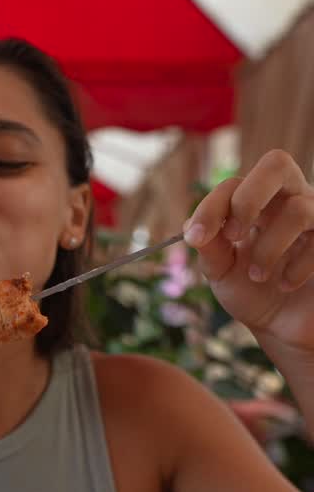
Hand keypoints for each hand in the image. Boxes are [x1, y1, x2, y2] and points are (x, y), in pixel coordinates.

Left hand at [183, 149, 313, 352]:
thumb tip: (192, 227)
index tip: (195, 238)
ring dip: (269, 247)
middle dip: (249, 199)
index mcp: (256, 203)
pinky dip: (295, 268)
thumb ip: (208, 247)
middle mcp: (289, 199)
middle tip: (233, 236)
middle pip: (277, 164)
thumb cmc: (252, 292)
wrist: (282, 327)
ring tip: (258, 275)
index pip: (233, 185)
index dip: (211, 206)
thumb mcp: (221, 272)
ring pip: (298, 209)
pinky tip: (285, 285)